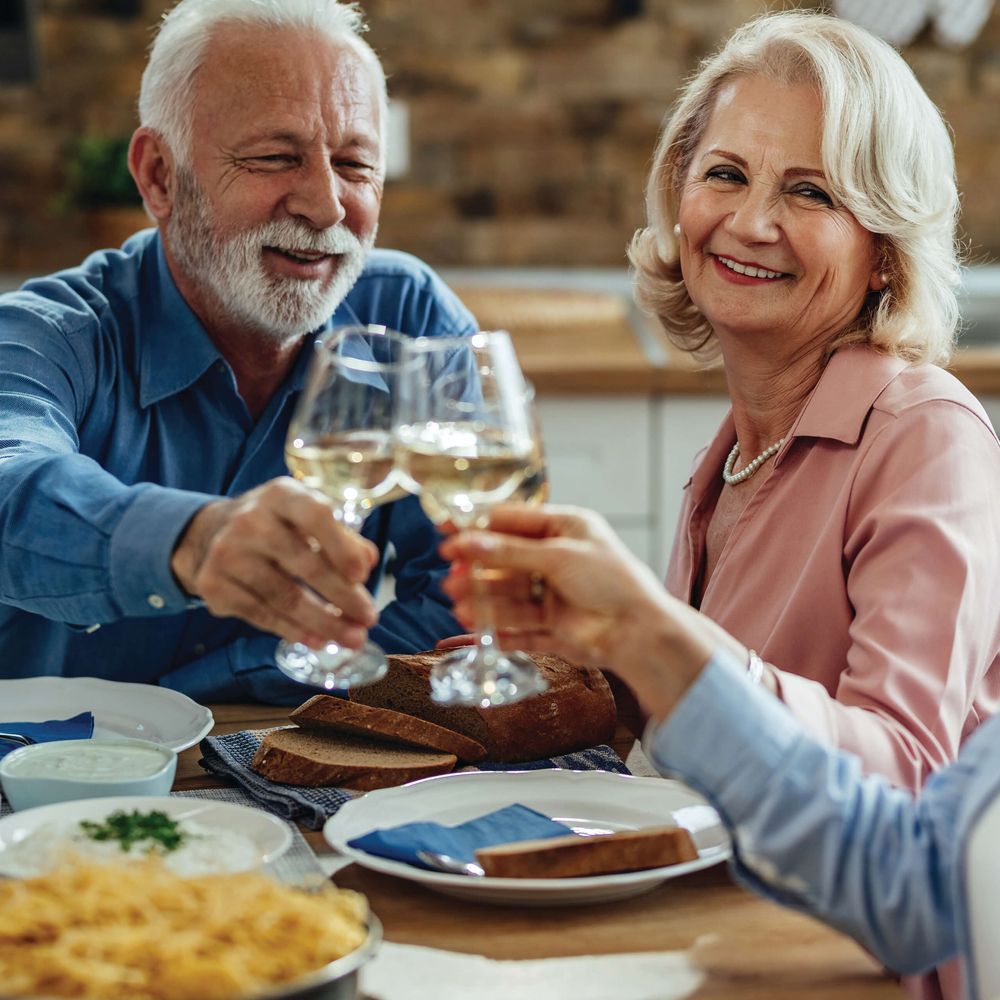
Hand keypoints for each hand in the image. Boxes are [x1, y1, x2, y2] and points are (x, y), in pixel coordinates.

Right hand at [171, 478, 378, 648]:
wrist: (213, 532)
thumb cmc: (276, 524)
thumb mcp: (307, 516)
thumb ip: (341, 536)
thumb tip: (368, 561)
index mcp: (281, 495)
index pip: (316, 516)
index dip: (341, 547)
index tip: (362, 575)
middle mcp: (250, 520)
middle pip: (305, 565)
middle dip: (344, 597)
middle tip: (368, 618)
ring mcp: (227, 553)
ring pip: (285, 597)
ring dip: (324, 623)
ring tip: (351, 637)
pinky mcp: (213, 585)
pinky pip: (262, 614)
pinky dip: (293, 630)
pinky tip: (317, 639)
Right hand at [440, 505, 746, 720]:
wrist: (639, 631)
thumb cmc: (612, 581)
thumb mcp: (559, 555)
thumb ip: (511, 551)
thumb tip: (468, 543)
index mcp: (564, 529)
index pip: (513, 523)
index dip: (479, 529)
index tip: (448, 536)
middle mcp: (556, 560)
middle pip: (506, 563)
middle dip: (478, 571)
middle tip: (451, 577)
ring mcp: (553, 595)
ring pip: (508, 597)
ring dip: (483, 601)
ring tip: (460, 606)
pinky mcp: (552, 627)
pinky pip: (518, 628)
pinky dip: (498, 629)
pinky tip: (477, 629)